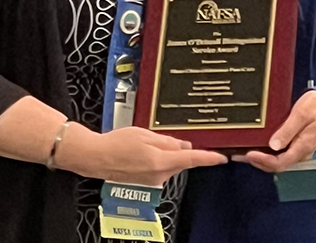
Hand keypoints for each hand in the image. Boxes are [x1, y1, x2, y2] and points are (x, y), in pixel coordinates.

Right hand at [56, 125, 227, 186]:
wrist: (95, 157)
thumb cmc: (115, 144)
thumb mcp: (144, 134)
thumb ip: (167, 141)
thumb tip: (184, 146)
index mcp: (161, 161)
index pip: (191, 160)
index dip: (208, 158)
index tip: (221, 158)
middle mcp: (159, 174)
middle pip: (179, 160)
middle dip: (175, 148)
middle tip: (155, 137)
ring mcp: (152, 181)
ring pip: (168, 164)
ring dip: (162, 153)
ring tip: (141, 145)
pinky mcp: (146, 182)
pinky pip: (159, 168)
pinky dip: (155, 160)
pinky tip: (139, 153)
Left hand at [240, 90, 315, 173]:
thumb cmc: (314, 107)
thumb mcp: (302, 113)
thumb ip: (288, 129)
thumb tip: (274, 146)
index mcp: (303, 146)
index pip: (281, 162)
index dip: (263, 161)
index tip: (249, 154)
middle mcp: (300, 154)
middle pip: (276, 166)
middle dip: (257, 162)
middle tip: (239, 155)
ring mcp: (297, 152)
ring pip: (276, 163)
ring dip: (259, 160)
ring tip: (241, 154)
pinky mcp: (293, 148)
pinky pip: (278, 156)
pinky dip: (265, 155)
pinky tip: (254, 149)